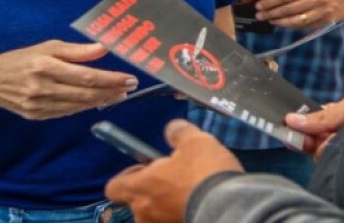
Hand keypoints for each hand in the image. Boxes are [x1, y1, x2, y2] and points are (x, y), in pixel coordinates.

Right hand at [0, 40, 136, 118]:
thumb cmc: (21, 59)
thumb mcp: (47, 47)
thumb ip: (77, 50)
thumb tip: (103, 48)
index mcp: (44, 65)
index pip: (85, 75)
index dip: (110, 78)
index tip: (128, 77)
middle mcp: (41, 87)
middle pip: (84, 93)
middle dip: (111, 90)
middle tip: (130, 86)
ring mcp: (38, 104)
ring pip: (78, 105)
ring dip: (102, 100)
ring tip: (119, 94)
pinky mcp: (36, 115)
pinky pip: (66, 112)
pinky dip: (84, 107)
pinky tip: (97, 101)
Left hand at [105, 119, 242, 222]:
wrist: (230, 206)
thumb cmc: (204, 171)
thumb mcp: (194, 141)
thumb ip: (178, 133)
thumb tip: (171, 129)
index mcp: (140, 188)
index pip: (114, 187)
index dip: (128, 176)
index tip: (147, 167)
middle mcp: (144, 213)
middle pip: (137, 202)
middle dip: (153, 191)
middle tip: (177, 178)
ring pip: (157, 215)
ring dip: (168, 205)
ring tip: (192, 193)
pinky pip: (174, 220)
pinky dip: (182, 213)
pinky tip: (200, 203)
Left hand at [255, 0, 343, 29]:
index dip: (271, 1)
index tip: (260, 5)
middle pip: (289, 9)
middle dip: (272, 13)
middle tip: (260, 15)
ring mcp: (322, 12)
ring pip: (296, 20)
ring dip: (281, 22)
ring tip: (270, 21)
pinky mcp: (327, 21)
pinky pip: (306, 26)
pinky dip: (294, 26)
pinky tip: (286, 24)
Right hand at [286, 91, 343, 157]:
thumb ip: (323, 116)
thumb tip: (292, 119)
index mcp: (336, 119)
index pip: (309, 126)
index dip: (298, 128)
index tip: (287, 128)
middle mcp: (337, 137)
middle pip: (311, 143)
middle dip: (309, 139)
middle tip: (314, 134)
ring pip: (320, 154)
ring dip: (326, 147)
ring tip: (340, 138)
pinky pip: (331, 162)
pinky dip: (333, 155)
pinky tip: (343, 147)